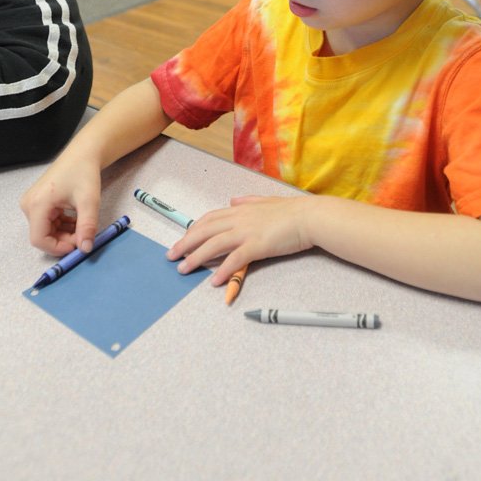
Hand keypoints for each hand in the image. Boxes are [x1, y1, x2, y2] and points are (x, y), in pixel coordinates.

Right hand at [20, 156, 100, 255]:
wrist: (83, 154)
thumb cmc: (84, 172)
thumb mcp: (89, 201)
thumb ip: (87, 226)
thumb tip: (85, 248)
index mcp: (37, 204)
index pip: (39, 239)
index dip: (58, 247)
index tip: (77, 246)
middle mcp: (29, 204)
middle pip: (43, 235)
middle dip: (64, 240)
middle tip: (84, 236)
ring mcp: (32, 203)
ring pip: (46, 230)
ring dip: (65, 233)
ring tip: (82, 226)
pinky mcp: (38, 202)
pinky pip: (47, 222)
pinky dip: (62, 226)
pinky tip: (76, 220)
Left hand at [166, 194, 312, 284]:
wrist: (310, 217)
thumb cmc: (293, 211)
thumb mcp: (266, 200)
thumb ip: (248, 200)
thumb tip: (233, 200)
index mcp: (241, 209)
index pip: (210, 218)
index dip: (194, 229)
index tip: (183, 238)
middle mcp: (239, 219)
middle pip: (204, 231)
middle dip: (185, 244)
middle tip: (171, 256)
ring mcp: (247, 232)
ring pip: (213, 245)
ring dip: (195, 258)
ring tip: (183, 269)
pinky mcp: (257, 246)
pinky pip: (234, 259)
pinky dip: (222, 270)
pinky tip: (214, 280)